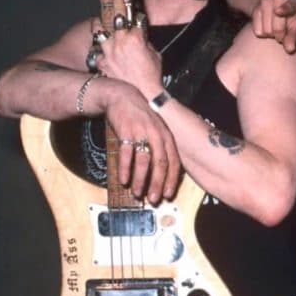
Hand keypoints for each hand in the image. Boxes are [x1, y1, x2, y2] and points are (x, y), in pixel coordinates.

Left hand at [94, 0, 162, 96]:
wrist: (143, 96)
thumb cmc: (152, 75)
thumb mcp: (154, 54)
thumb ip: (144, 40)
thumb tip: (138, 33)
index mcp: (134, 37)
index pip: (131, 14)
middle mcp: (118, 41)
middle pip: (114, 16)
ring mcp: (107, 52)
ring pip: (99, 31)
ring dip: (102, 27)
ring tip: (103, 26)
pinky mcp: (101, 63)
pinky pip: (98, 52)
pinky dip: (102, 52)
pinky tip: (108, 57)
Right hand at [102, 84, 182, 203]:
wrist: (122, 96)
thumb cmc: (140, 117)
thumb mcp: (155, 129)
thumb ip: (159, 147)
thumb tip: (160, 172)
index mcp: (166, 136)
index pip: (173, 161)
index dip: (171, 180)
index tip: (168, 194)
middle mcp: (157, 135)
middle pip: (160, 164)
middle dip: (157, 184)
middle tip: (154, 199)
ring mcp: (142, 133)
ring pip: (144, 161)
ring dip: (140, 180)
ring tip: (137, 193)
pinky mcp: (126, 132)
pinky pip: (126, 154)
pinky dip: (125, 169)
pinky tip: (123, 180)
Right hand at [251, 0, 295, 52]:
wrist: (277, 7)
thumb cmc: (290, 19)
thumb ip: (293, 39)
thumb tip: (289, 49)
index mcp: (293, 3)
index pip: (288, 7)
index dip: (283, 10)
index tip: (278, 12)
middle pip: (277, 28)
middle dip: (280, 36)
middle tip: (282, 36)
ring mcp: (265, 2)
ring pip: (266, 31)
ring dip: (271, 35)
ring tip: (275, 30)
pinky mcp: (256, 9)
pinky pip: (258, 31)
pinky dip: (262, 34)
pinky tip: (267, 28)